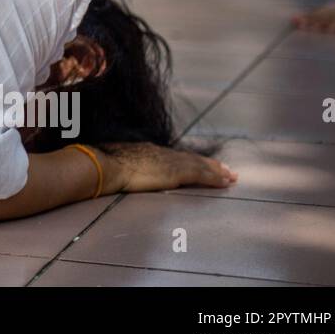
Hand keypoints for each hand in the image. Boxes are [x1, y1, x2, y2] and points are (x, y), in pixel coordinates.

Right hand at [99, 142, 236, 193]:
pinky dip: (214, 178)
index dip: (188, 160)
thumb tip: (117, 170)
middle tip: (225, 169)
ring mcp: (169, 161)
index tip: (198, 164)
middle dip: (208, 164)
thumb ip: (123, 165)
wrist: (105, 165)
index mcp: (148, 151)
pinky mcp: (175, 172)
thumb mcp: (116, 162)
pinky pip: (200, 174)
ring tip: (231, 176)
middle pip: (190, 158)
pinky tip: (225, 182)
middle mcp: (161, 153)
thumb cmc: (104, 166)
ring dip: (216, 171)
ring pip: (199, 165)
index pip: (174, 156)